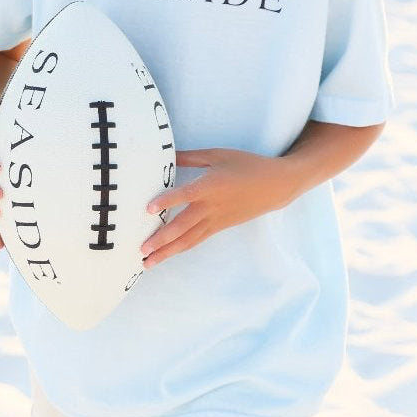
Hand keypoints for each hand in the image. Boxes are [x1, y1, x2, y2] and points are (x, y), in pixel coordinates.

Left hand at [140, 148, 296, 266]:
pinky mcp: (219, 227)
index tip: (148, 209)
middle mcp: (211, 207)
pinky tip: (166, 255)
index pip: (185, 195)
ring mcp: (216, 220)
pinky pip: (196, 240)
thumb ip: (190, 157)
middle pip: (183, 227)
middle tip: (141, 250)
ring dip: (167, 252)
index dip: (167, 201)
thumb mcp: (217, 155)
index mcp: (211, 185)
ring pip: (188, 240)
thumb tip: (166, 154)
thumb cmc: (246, 165)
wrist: (275, 186)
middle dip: (161, 240)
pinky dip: (181, 248)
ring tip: (147, 262)